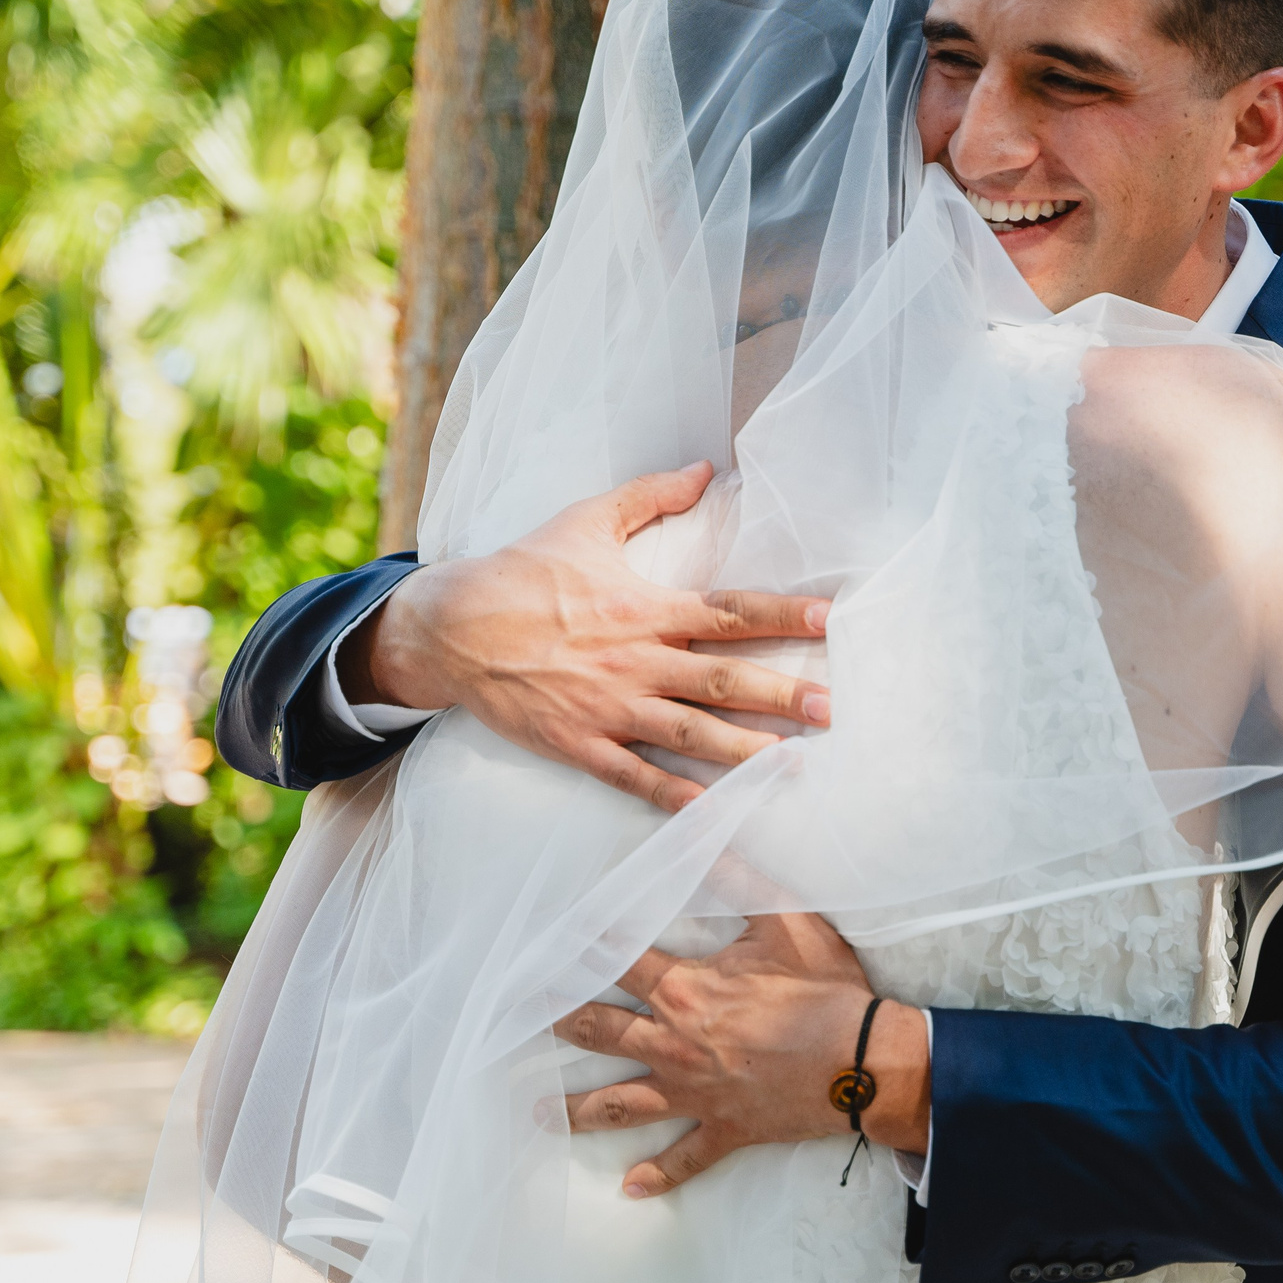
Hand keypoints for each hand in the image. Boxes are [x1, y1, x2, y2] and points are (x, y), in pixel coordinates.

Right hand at [348, 462, 830, 810]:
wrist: (451, 627)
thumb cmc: (523, 571)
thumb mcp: (585, 520)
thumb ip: (650, 496)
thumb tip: (703, 469)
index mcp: (645, 607)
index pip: (730, 610)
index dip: (784, 613)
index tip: (831, 618)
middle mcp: (636, 660)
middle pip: (723, 680)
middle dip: (782, 694)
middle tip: (832, 709)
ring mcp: (610, 707)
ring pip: (690, 734)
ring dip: (745, 750)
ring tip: (794, 764)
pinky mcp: (581, 744)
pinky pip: (636, 777)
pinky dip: (675, 798)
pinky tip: (714, 813)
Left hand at [555, 912, 931, 1196]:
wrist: (864, 1062)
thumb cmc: (827, 991)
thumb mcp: (788, 923)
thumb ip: (743, 881)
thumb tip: (708, 836)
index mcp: (687, 991)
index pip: (619, 961)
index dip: (583, 946)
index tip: (548, 940)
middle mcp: (675, 1044)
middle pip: (601, 1033)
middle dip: (559, 1022)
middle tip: (522, 1019)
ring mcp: (695, 1093)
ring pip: (622, 1104)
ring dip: (579, 1109)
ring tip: (540, 1112)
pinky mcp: (723, 1129)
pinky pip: (684, 1157)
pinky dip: (656, 1174)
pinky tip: (629, 1187)